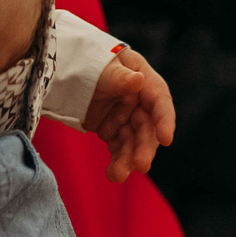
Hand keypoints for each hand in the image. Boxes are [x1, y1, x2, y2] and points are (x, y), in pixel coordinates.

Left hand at [82, 45, 175, 181]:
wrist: (69, 70)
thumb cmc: (90, 61)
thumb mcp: (104, 68)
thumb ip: (119, 77)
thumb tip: (138, 80)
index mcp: (144, 81)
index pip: (159, 101)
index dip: (165, 120)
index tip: (166, 139)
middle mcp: (140, 101)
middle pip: (147, 127)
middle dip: (144, 147)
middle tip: (141, 165)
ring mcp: (127, 117)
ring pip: (133, 142)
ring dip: (128, 160)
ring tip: (117, 175)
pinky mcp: (114, 130)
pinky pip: (119, 149)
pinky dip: (117, 161)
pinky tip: (112, 173)